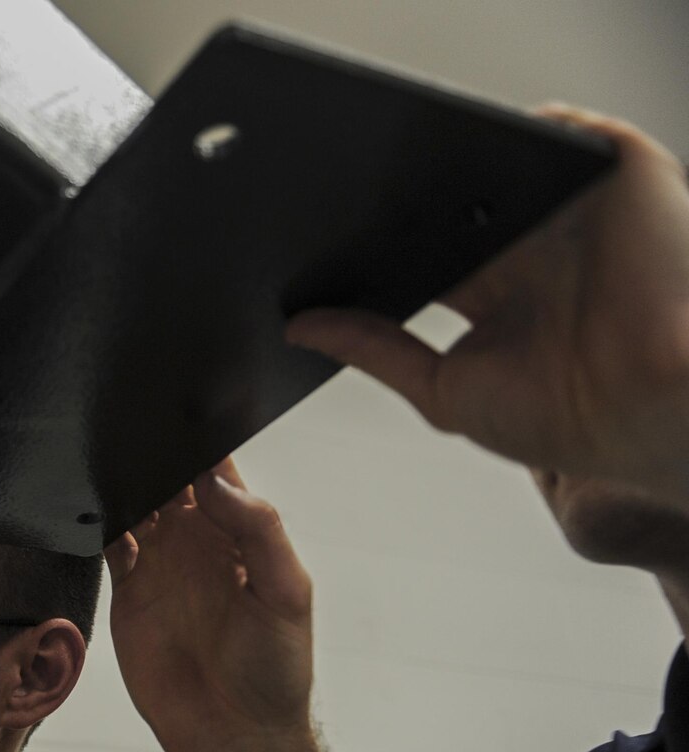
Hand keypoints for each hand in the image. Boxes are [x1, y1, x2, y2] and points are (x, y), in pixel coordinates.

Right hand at [106, 460, 315, 751]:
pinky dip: (99, 523)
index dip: (202, 444)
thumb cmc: (275, 670)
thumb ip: (259, 532)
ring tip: (113, 465)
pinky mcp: (127, 591)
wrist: (232, 734)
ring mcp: (161, 564)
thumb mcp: (287, 595)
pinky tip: (96, 512)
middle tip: (137, 435)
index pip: (219, 472)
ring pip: (135, 502)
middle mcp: (199, 541)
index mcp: (242, 533)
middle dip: (155, 454)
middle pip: (169, 479)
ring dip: (124, 483)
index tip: (184, 420)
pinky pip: (107, 543)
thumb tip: (214, 482)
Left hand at [287, 107, 688, 499]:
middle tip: (329, 199)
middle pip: (447, 197)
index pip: (420, 246)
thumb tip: (303, 328)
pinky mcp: (615, 172)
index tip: (311, 240)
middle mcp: (532, 243)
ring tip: (389, 170)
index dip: (370, 241)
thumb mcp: (444, 391)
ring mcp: (572, 205)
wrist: (653, 410)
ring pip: (493, 157)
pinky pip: (556, 127)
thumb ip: (374, 350)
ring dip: (448, 158)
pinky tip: (469, 151)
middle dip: (393, 196)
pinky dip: (514, 131)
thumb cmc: (572, 418)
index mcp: (497, 290)